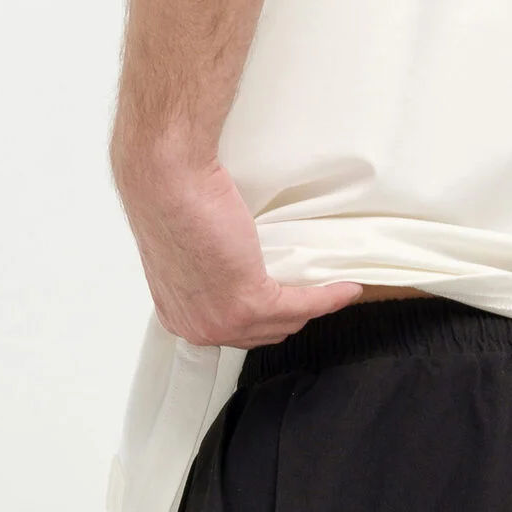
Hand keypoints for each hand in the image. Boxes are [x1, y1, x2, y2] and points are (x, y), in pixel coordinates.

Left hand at [113, 145, 362, 347]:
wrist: (167, 176)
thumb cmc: (168, 196)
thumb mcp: (186, 252)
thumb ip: (206, 275)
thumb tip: (234, 273)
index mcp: (180, 318)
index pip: (235, 333)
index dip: (264, 319)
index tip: (288, 301)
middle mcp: (200, 328)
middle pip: (263, 334)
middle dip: (291, 316)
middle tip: (314, 293)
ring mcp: (223, 321)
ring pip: (284, 323)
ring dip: (314, 307)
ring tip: (335, 290)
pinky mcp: (249, 302)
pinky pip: (300, 306)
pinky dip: (327, 297)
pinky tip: (345, 288)